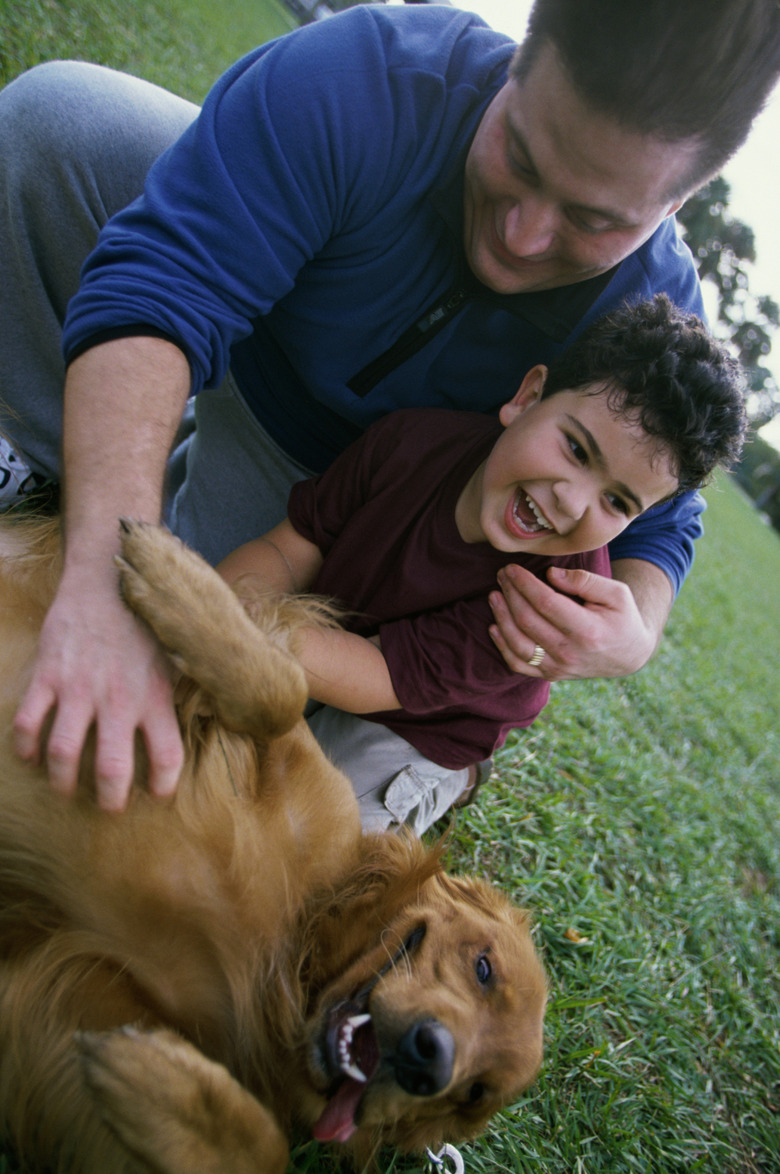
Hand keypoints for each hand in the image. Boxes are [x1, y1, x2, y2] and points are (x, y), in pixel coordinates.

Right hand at [13, 566, 183, 811]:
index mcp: (156, 696)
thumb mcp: (178, 656)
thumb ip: (186, 692)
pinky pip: (28, 722)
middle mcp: (119, 698)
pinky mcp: (48, 675)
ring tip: (65, 787)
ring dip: (62, 781)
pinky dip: (26, 748)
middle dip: (108, 800)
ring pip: (63, 753)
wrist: (107, 578)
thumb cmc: (146, 622)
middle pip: (112, 770)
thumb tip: (219, 712)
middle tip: (107, 807)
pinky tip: (32, 756)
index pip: (167, 758)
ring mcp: (79, 688)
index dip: (163, 787)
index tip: (156, 795)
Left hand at [488, 560, 671, 681]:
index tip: (512, 568)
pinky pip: (519, 665)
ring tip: (494, 595)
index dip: (524, 584)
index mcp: (588, 631)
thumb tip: (551, 574)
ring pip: (518, 644)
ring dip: (501, 617)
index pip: (545, 603)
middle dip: (510, 594)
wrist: (629, 655)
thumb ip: (585, 581)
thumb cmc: (622, 618)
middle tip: (502, 575)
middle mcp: (570, 653)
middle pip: (527, 620)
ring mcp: (559, 667)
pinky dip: (502, 647)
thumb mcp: (617, 593)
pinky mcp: (551, 675)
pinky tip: (494, 627)